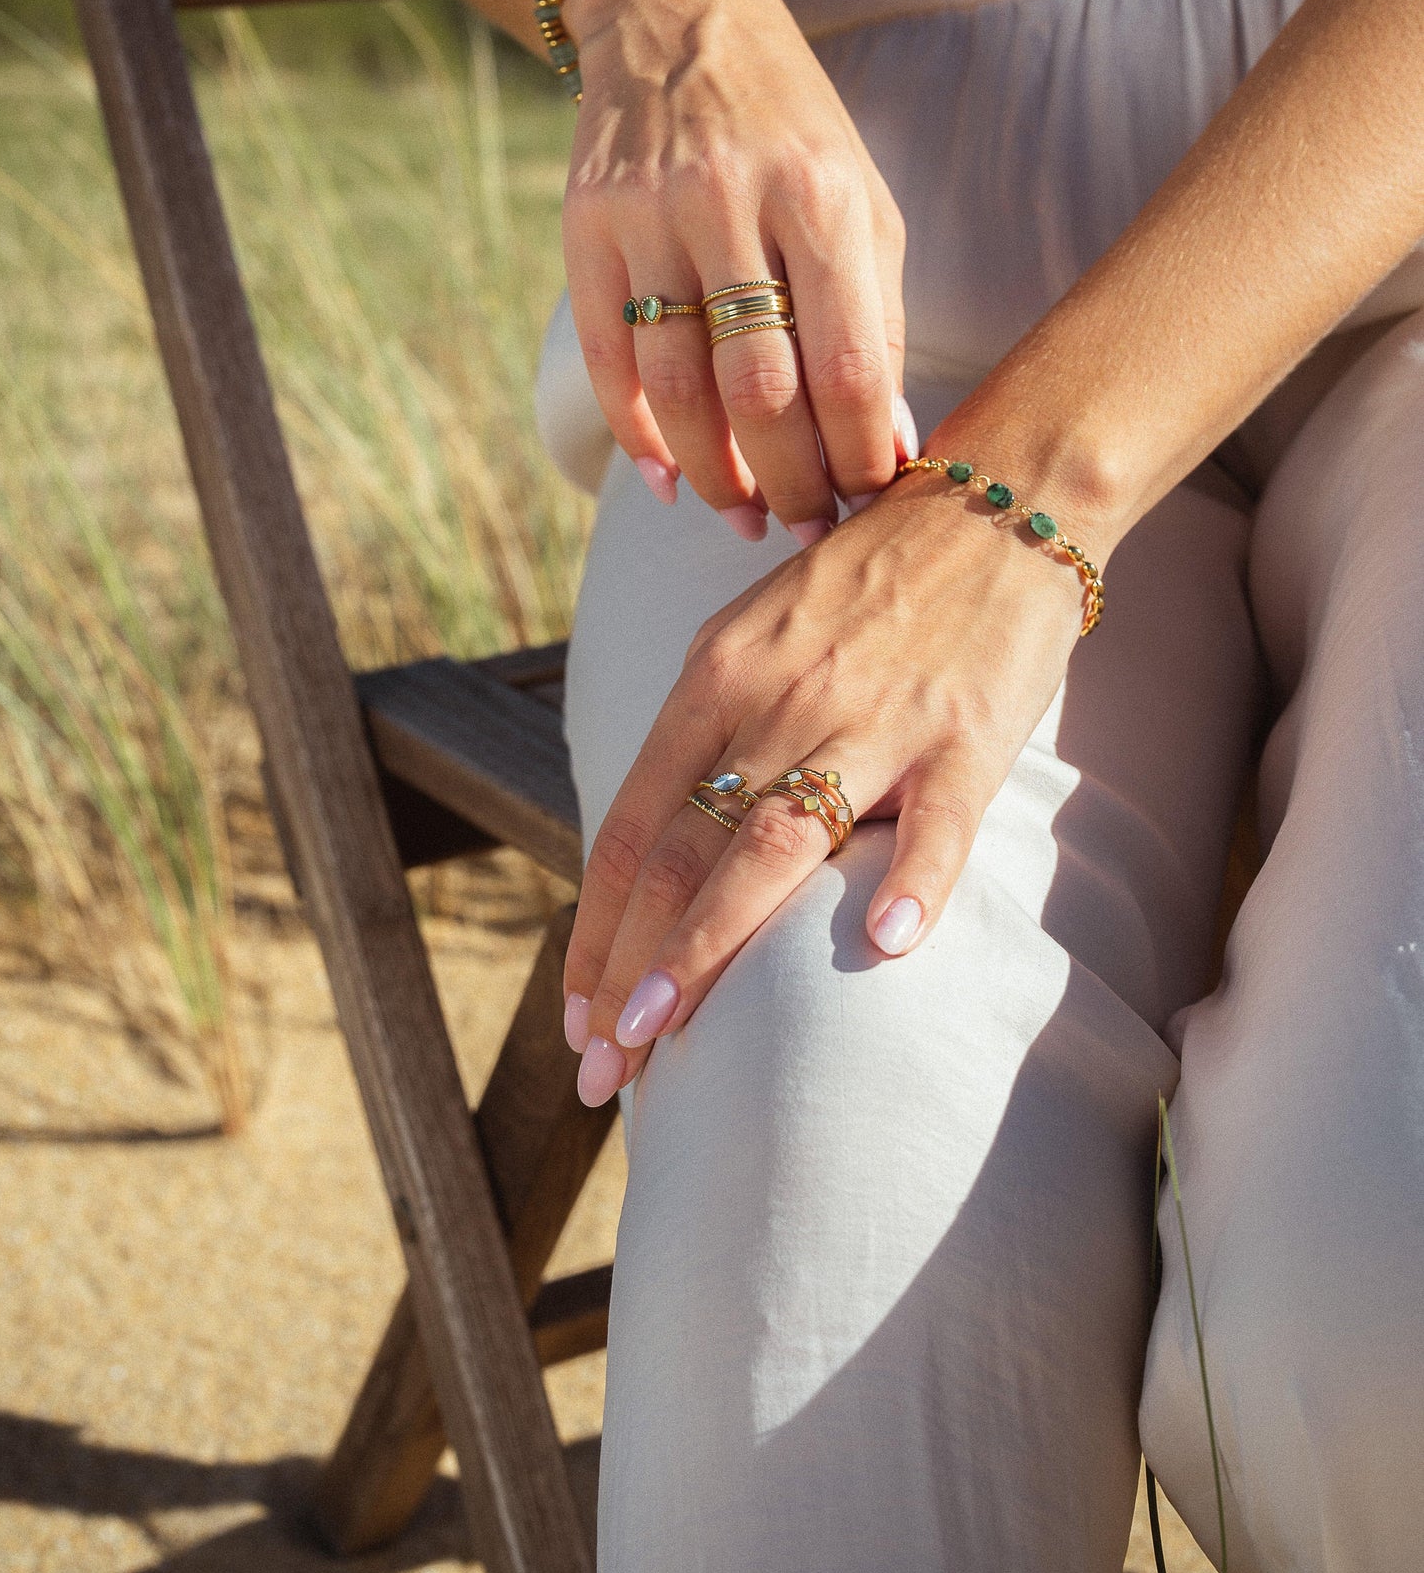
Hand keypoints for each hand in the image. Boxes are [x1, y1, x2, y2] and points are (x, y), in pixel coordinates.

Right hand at [561, 0, 908, 543]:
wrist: (676, 19)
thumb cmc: (794, 129)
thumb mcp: (863, 200)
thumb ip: (880, 318)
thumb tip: (888, 442)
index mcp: (821, 197)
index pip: (848, 363)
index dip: (861, 453)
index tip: (873, 503)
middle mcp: (731, 203)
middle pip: (759, 391)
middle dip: (791, 482)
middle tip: (808, 530)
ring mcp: (649, 215)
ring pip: (678, 388)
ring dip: (715, 474)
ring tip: (747, 516)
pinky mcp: (585, 226)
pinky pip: (608, 358)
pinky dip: (637, 435)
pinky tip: (670, 479)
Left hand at [561, 463, 1112, 1104]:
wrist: (996, 501)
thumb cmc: (871, 584)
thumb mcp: (757, 635)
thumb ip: (710, 731)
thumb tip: (658, 847)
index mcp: (717, 677)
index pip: (631, 828)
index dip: (594, 929)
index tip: (575, 1018)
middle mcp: (779, 700)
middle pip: (681, 852)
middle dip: (629, 969)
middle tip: (602, 1070)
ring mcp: (873, 719)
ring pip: (774, 845)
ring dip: (708, 947)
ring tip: (662, 1035)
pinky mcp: (966, 735)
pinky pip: (937, 821)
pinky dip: (910, 881)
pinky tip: (882, 946)